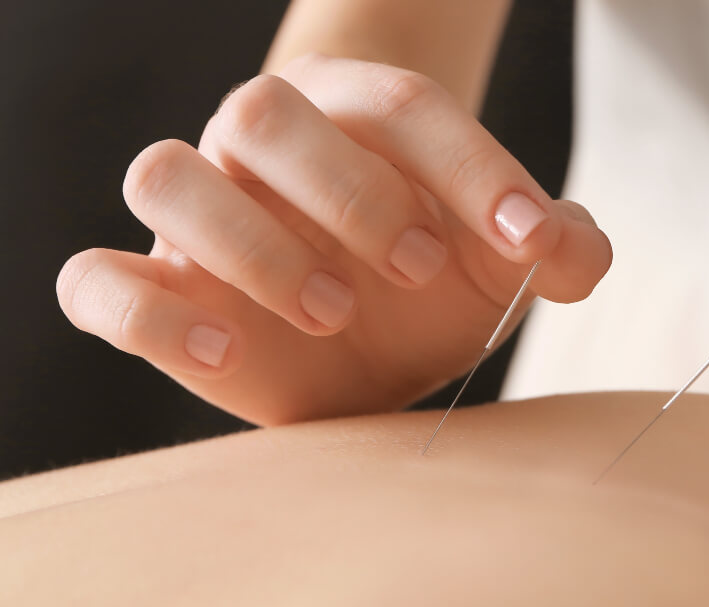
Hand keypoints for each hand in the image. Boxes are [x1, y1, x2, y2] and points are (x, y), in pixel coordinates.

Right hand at [55, 55, 611, 424]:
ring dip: (249, 244)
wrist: (366, 342)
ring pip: (164, 175)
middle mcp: (263, 151)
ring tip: (334, 312)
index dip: (470, 165)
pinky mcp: (154, 292)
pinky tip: (227, 353)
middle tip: (417, 270)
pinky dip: (143, 312)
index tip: (529, 237)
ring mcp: (198, 216)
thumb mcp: (502, 267)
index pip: (403, 107)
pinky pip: (94, 281)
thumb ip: (554, 247)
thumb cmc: (432, 286)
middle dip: (349, 193)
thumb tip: (570, 247)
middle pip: (264, 113)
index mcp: (357, 121)